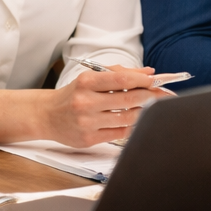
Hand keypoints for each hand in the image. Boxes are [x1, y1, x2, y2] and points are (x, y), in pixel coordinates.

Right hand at [45, 66, 167, 147]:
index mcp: (86, 82)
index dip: (143, 80)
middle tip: (164, 94)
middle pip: (129, 99)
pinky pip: (120, 133)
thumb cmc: (71, 95)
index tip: (157, 80)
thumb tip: (148, 72)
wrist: (46, 115)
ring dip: (144, 112)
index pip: (122, 79)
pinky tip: (138, 120)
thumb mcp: (89, 78)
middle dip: (151, 96)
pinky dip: (133, 126)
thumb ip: (118, 73)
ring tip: (153, 107)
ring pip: (128, 118)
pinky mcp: (89, 138)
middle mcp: (86, 101)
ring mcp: (87, 122)